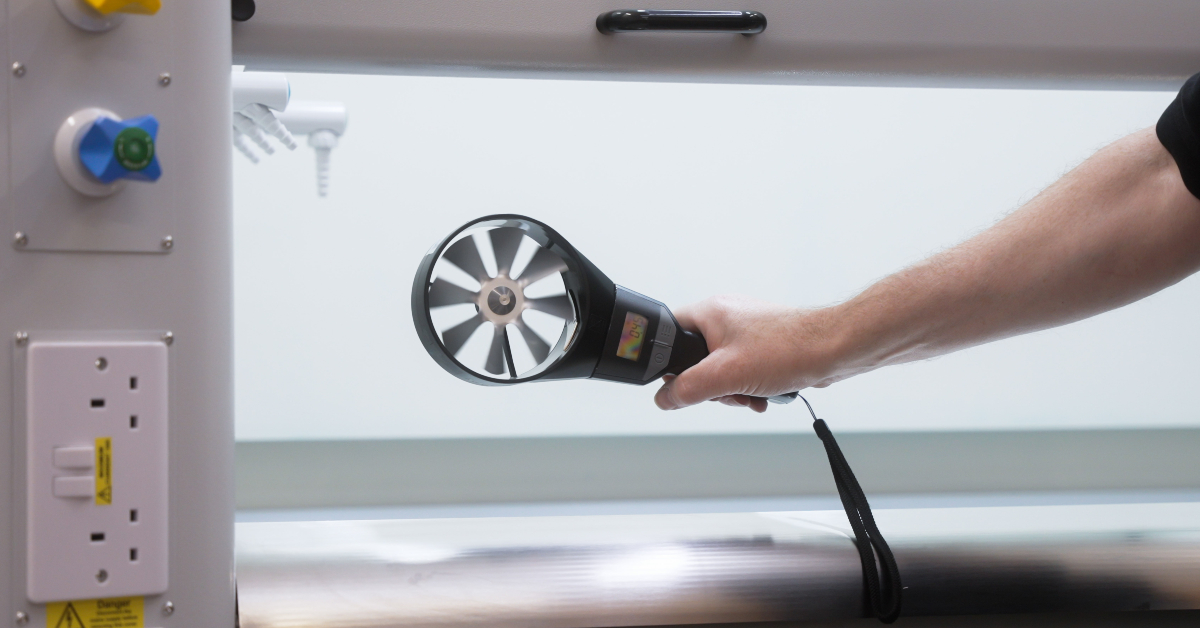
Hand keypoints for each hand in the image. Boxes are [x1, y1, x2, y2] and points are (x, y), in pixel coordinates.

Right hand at [653, 295, 839, 411]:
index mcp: (710, 313)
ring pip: (721, 368)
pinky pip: (743, 369)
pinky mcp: (763, 344)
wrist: (834, 349)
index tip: (684, 384)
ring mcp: (746, 331)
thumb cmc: (788, 349)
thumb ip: (688, 388)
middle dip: (712, 385)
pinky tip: (763, 394)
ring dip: (733, 389)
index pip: (670, 335)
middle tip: (728, 392)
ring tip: (751, 395)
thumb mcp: (726, 375)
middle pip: (696, 359)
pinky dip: (749, 385)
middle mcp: (726, 317)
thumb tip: (664, 398)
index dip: (671, 364)